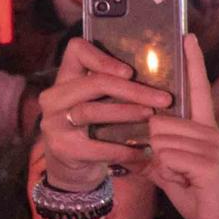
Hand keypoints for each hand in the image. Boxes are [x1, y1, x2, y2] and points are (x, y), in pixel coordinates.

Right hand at [35, 38, 168, 190]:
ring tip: (152, 117)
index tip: (130, 72)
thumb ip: (116, 87)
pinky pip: (94, 147)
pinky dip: (122, 149)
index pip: (76, 51)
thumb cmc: (95, 128)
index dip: (102, 57)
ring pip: (91, 111)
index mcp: (66, 79)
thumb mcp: (100, 103)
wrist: (72, 167)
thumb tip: (163, 75)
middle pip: (93, 83)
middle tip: (164, 99)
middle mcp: (55, 97)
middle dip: (132, 90)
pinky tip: (143, 152)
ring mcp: (54, 123)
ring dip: (126, 113)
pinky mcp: (61, 148)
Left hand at [143, 37, 218, 218]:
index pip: (199, 90)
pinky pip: (167, 157)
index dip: (192, 63)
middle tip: (172, 171)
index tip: (187, 36)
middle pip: (161, 121)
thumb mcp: (176, 175)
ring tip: (181, 180)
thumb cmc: (205, 201)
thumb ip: (158, 157)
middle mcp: (213, 132)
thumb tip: (133, 148)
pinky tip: (185, 184)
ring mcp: (213, 147)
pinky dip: (167, 174)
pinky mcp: (209, 164)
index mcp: (208, 130)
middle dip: (153, 147)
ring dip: (160, 164)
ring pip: (160, 139)